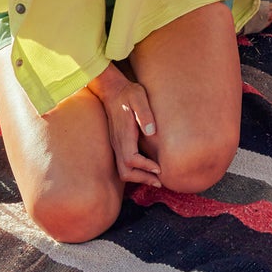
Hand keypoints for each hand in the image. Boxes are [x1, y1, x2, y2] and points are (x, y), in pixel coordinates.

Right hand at [90, 66, 159, 186]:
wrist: (112, 89)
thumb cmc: (128, 93)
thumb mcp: (139, 97)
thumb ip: (145, 113)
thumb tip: (151, 131)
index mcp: (124, 134)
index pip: (131, 160)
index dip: (145, 167)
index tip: (159, 168)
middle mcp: (118, 143)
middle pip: (125, 171)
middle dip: (142, 178)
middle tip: (159, 181)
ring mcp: (116, 144)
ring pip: (122, 170)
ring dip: (138, 177)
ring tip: (154, 178)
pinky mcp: (118, 143)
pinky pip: (123, 164)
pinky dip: (134, 171)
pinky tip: (146, 168)